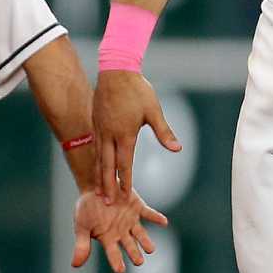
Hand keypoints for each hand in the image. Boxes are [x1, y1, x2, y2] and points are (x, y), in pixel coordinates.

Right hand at [71, 187, 169, 272]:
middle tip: (139, 261)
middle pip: (130, 246)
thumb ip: (81, 245)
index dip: (116, 262)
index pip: (113, 253)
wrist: (94, 186)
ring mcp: (130, 220)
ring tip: (150, 249)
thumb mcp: (81, 226)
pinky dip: (155, 217)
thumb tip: (74, 265)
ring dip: (146, 241)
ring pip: (141, 233)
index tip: (120, 270)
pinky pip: (148, 213)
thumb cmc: (85, 208)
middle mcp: (122, 232)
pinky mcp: (137, 207)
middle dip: (134, 253)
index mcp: (108, 238)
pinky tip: (163, 222)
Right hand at [91, 69, 180, 203]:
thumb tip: (177, 149)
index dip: (126, 181)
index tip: (127, 196)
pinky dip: (96, 159)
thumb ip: (164, 132)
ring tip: (99, 190)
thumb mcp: (154, 111)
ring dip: (99, 174)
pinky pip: (95, 145)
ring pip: (98, 157)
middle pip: (107, 165)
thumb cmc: (137, 90)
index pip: (124, 163)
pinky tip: (98, 165)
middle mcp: (109, 134)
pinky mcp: (96, 122)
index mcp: (125, 133)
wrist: (116, 71)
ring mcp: (100, 128)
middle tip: (106, 202)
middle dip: (108, 185)